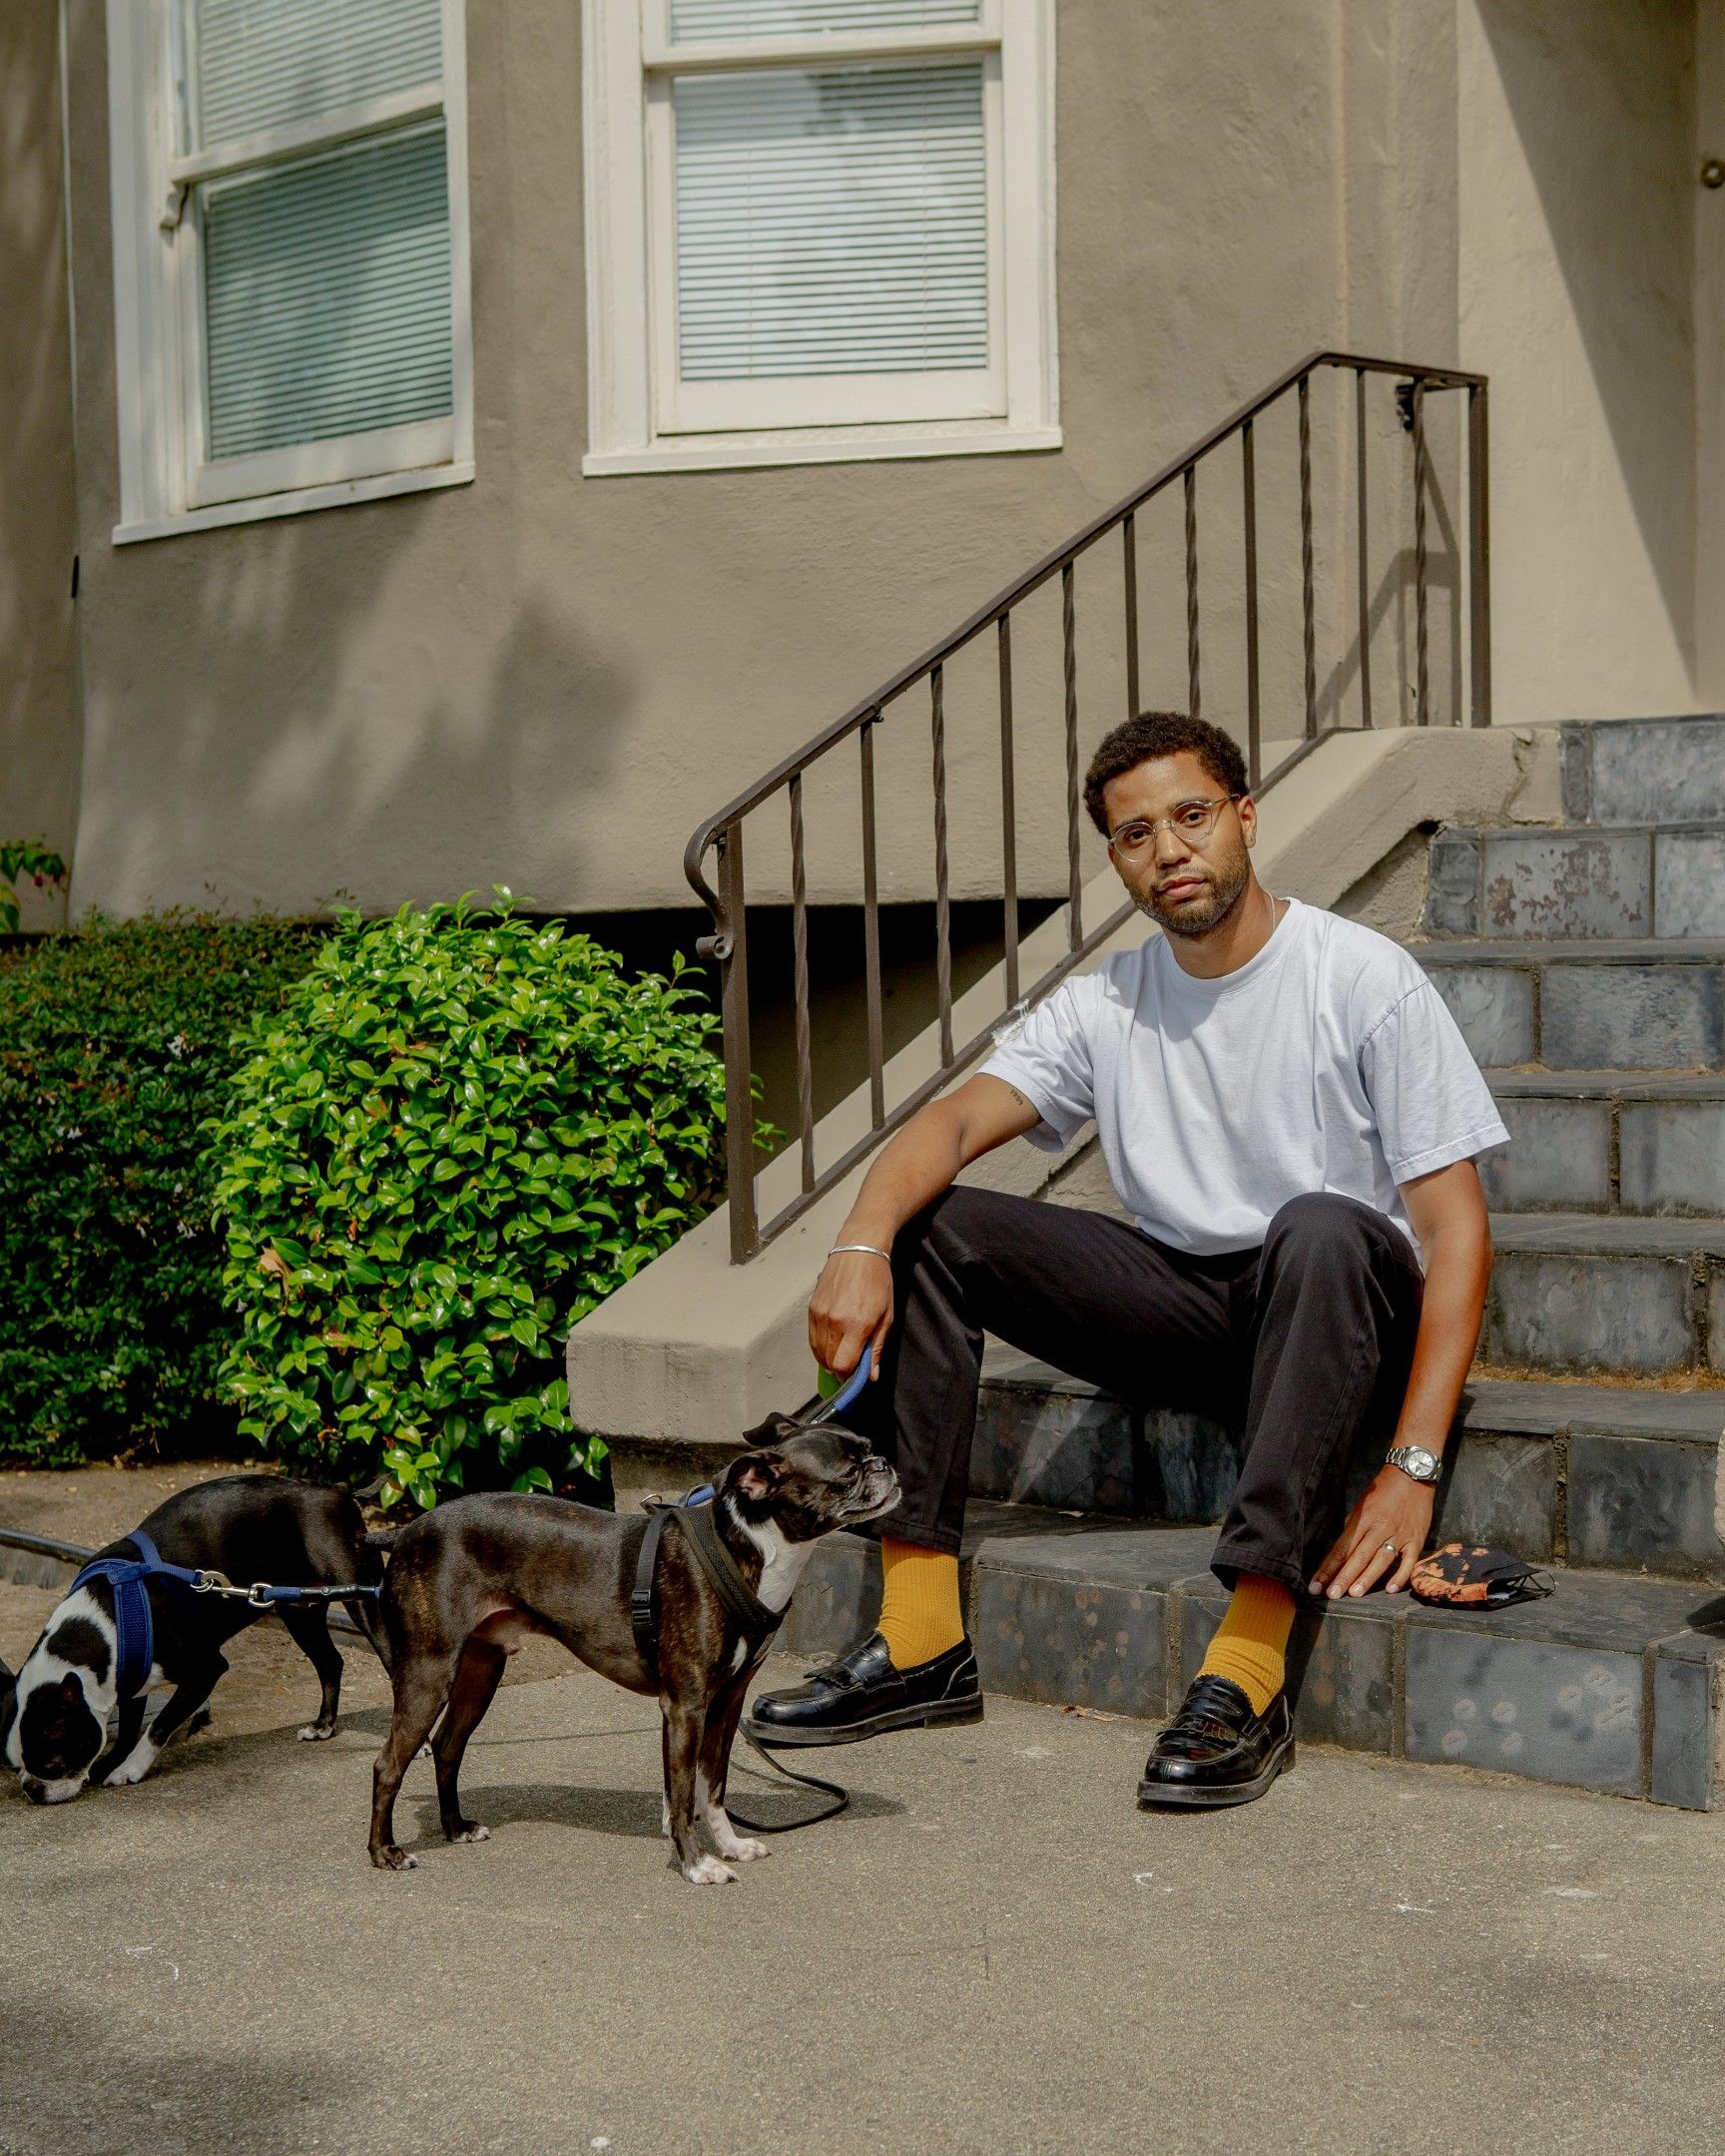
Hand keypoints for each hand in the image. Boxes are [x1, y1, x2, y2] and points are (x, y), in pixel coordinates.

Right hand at [808, 1248, 893, 1382]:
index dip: (848, 1376)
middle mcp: (834, 1321)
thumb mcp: (886, 1315)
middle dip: (839, 1368)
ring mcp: (820, 1314)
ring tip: (841, 1351)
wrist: (859, 1251)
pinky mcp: (811, 1308)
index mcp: (856, 1324)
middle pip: (829, 1361)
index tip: (854, 1376)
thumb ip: (877, 1347)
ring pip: (818, 1352)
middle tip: (851, 1362)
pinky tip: (831, 1341)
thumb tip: (872, 1375)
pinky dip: (820, 1345)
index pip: (843, 1365)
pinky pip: (812, 1338)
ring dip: (828, 1358)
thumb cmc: (878, 1282)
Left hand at [1310, 1467, 1435, 1599]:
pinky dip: (1400, 1575)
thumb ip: (1353, 1529)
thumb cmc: (1383, 1491)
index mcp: (1362, 1520)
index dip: (1327, 1568)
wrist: (1412, 1475)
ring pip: (1380, 1560)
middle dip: (1343, 1577)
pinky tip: (1391, 1589)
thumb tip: (1343, 1550)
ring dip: (1367, 1578)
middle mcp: (1379, 1528)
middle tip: (1331, 1596)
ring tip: (1354, 1594)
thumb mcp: (1361, 1505)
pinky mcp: (1416, 1539)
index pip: (1341, 1548)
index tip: (1316, 1585)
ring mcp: (1399, 1534)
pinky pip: (1408, 1561)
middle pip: (1358, 1556)